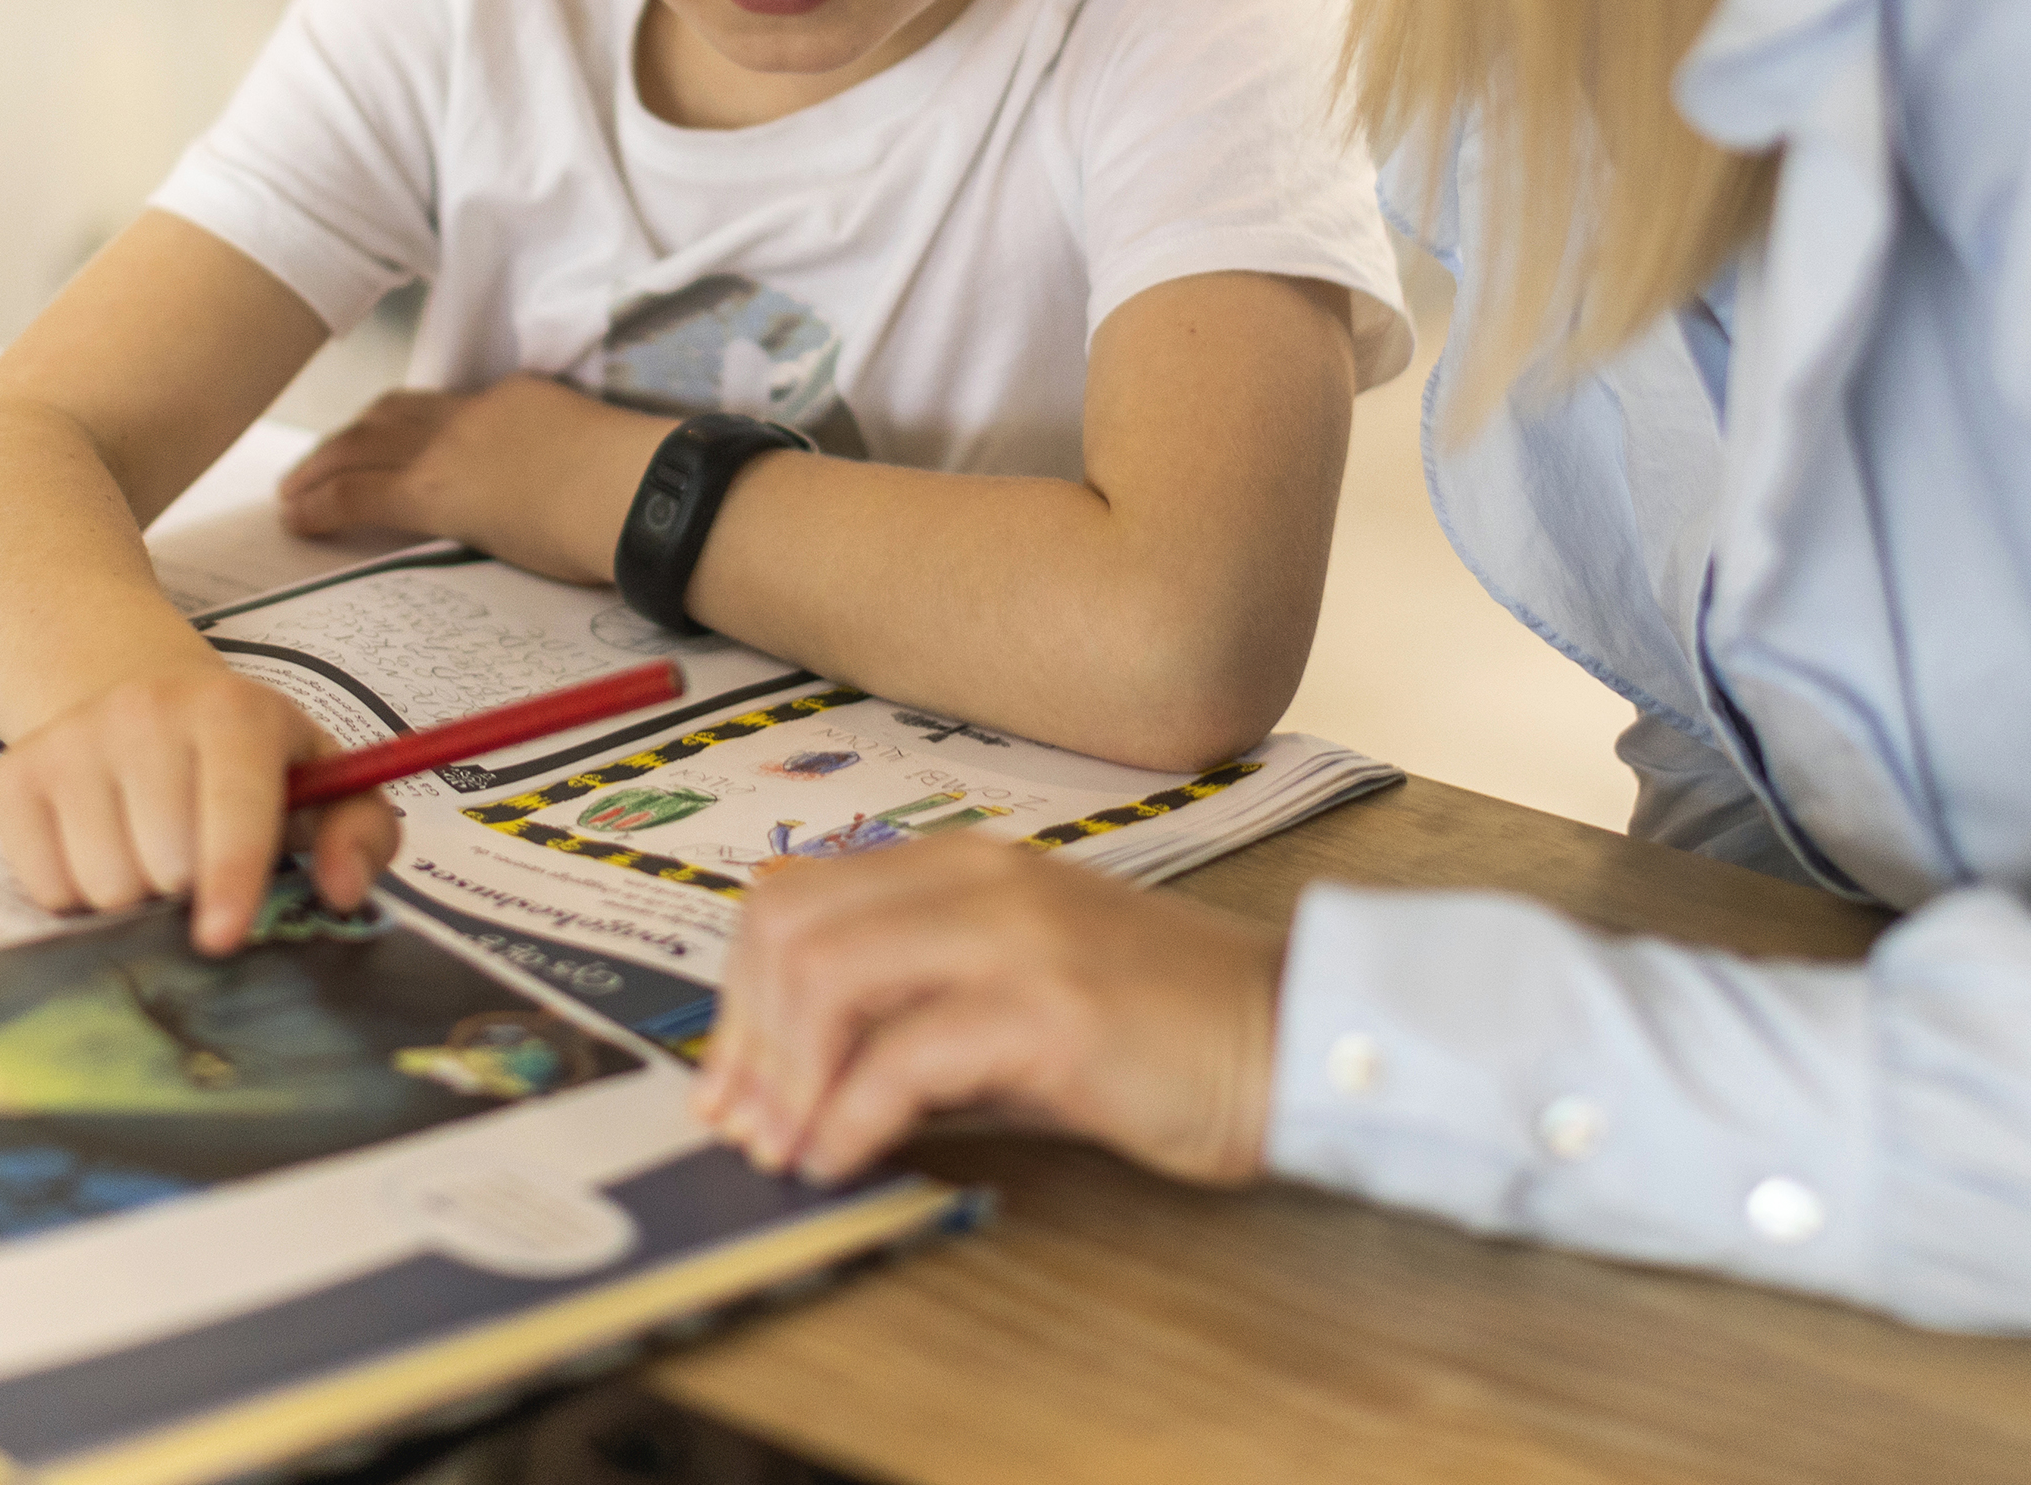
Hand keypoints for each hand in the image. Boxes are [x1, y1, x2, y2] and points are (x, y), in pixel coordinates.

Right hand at [0, 666, 400, 952]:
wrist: (146, 702)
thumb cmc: (248, 764)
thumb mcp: (324, 781)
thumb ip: (361, 834)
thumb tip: (342, 891)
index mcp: (233, 711)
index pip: (231, 806)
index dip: (231, 878)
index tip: (223, 936)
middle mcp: (145, 710)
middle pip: (162, 864)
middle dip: (186, 894)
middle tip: (198, 868)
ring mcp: (73, 738)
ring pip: (101, 884)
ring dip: (134, 899)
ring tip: (153, 856)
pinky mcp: (16, 773)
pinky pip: (42, 885)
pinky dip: (75, 895)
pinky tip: (103, 852)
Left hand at [277, 376, 663, 582]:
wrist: (641, 490)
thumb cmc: (644, 490)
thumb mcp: (599, 462)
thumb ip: (570, 473)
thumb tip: (573, 505)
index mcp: (520, 399)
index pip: (445, 407)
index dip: (403, 423)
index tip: (383, 439)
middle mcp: (476, 412)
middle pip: (392, 416)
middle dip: (349, 438)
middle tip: (317, 463)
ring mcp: (452, 447)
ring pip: (362, 446)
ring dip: (320, 468)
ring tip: (292, 492)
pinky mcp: (435, 490)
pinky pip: (358, 491)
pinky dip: (321, 503)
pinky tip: (298, 519)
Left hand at [693, 838, 1283, 1186]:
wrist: (1299, 1036)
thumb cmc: (1169, 1034)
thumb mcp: (1022, 1005)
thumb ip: (923, 1017)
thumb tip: (807, 1085)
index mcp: (969, 869)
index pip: (799, 898)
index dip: (742, 994)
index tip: (731, 1078)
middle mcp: (982, 882)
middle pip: (791, 930)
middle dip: (744, 1036)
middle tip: (740, 1124)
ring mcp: (1016, 937)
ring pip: (828, 978)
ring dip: (783, 1078)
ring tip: (782, 1149)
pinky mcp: (1050, 1010)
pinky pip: (902, 1058)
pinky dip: (848, 1120)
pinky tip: (842, 1161)